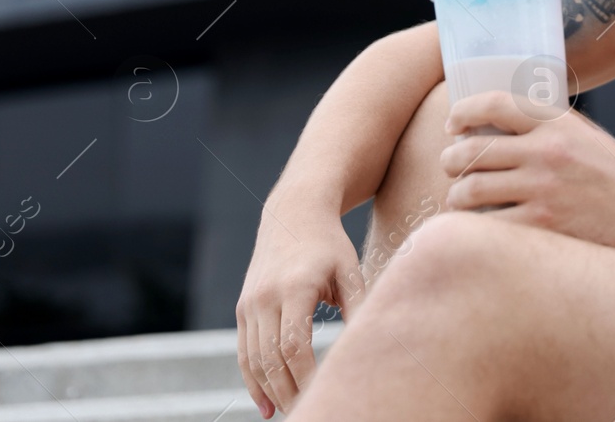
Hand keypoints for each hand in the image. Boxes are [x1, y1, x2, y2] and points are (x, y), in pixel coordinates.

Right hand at [235, 205, 363, 417]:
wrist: (294, 213)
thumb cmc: (330, 243)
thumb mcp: (350, 268)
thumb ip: (359, 305)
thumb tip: (370, 342)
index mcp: (295, 288)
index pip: (294, 344)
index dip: (306, 375)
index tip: (324, 393)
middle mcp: (265, 298)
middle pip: (271, 358)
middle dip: (288, 391)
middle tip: (309, 414)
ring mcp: (250, 304)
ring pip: (254, 360)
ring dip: (268, 392)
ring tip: (289, 414)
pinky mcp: (243, 308)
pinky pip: (244, 352)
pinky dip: (252, 380)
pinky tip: (265, 404)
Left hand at [440, 91, 614, 251]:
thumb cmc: (611, 171)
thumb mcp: (580, 133)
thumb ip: (541, 125)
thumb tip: (490, 123)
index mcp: (555, 123)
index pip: (493, 103)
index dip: (463, 111)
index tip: (453, 123)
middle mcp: (546, 153)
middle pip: (471, 151)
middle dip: (450, 160)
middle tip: (451, 167)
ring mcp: (542, 191)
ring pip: (470, 191)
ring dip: (458, 196)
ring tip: (462, 199)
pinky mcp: (543, 226)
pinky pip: (489, 226)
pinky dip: (478, 227)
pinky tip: (481, 225)